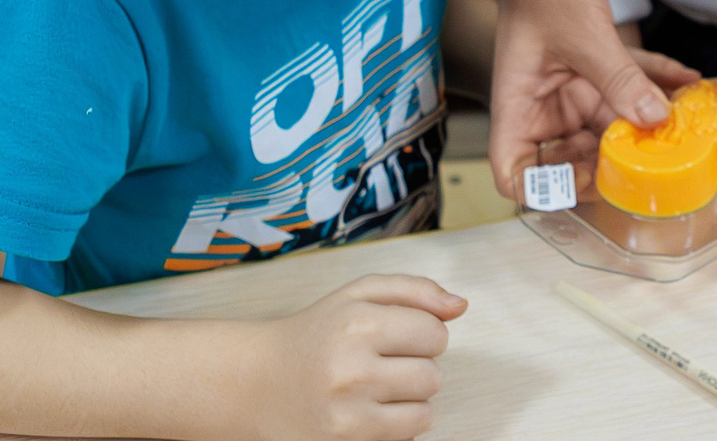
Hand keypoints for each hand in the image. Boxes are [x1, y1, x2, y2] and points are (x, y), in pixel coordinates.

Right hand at [242, 275, 466, 440]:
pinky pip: (404, 438)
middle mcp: (351, 370)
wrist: (256, 382)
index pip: (436, 333)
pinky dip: (395, 427)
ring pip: (423, 413)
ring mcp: (346, 415)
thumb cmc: (317, 333)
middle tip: (380, 365)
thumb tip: (460, 306)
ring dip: (407, 402)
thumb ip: (415, 290)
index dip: (421, 335)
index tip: (394, 337)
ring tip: (373, 389)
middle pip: (433, 376)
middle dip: (415, 369)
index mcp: (358, 323)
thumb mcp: (359, 294)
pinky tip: (367, 412)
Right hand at [487, 0, 693, 193]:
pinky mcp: (591, 66)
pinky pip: (625, 87)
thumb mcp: (586, 36)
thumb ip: (620, 80)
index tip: (591, 178)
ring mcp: (568, 86)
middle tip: (654, 156)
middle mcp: (541, 104)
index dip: (547, 189)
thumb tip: (656, 120)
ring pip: (605, 123)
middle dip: (611, 160)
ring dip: (640, 123)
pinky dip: (653, 84)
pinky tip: (686, 81)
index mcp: (518, 104)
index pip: (515, 173)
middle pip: (569, 156)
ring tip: (682, 123)